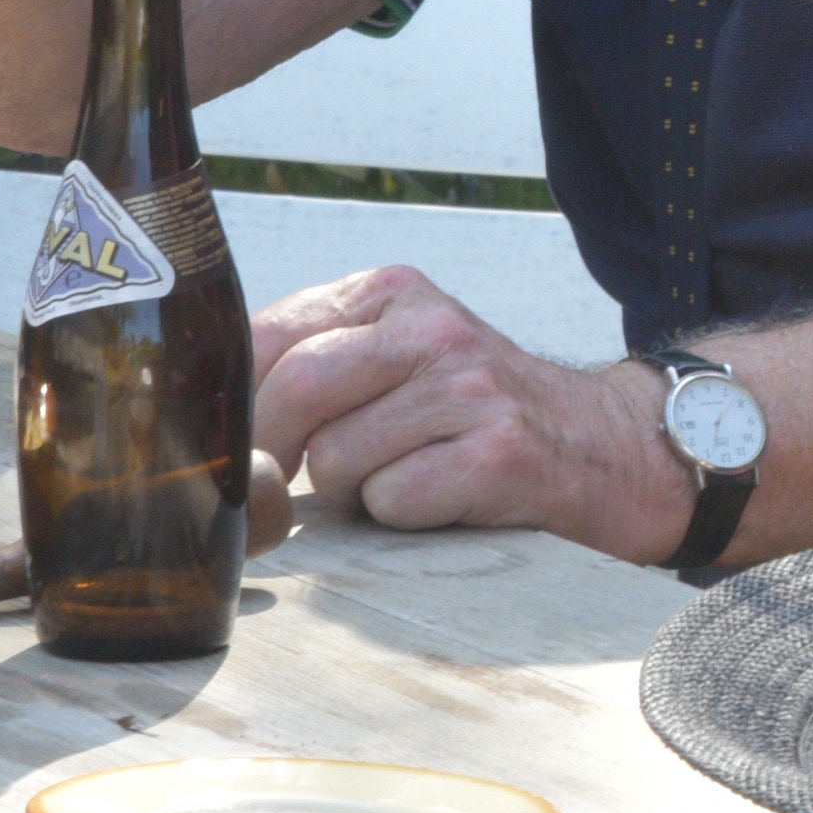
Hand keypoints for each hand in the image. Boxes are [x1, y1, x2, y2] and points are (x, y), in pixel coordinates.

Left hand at [249, 266, 693, 565]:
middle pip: (295, 391)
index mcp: (393, 294)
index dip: (237, 405)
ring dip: (353, 492)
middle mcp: (433, 327)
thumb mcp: (403, 357)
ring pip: (337, 457)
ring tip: (403, 480)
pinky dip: (402, 518)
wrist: (607, 447)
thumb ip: (317, 362)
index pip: (267, 337)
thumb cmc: (479, 414)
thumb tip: (205, 423)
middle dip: (282, 457)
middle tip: (309, 485)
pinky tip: (443, 501)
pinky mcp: (499, 453)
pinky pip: (393, 500)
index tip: (244, 446)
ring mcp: (470, 387)